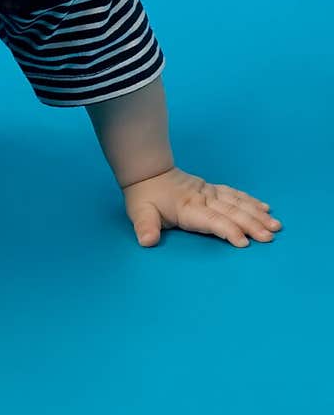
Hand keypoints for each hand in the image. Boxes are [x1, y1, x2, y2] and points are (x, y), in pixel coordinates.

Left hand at [122, 166, 282, 247]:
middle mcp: (203, 199)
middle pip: (231, 212)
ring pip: (237, 203)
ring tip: (275, 225)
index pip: (212, 220)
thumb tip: (147, 241)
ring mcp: (209, 193)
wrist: (148, 172)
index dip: (228, 230)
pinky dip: (251, 201)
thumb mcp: (139, 213)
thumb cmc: (145, 197)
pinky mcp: (212, 189)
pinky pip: (235, 194)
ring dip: (257, 214)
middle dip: (252, 224)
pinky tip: (265, 208)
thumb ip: (145, 227)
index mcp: (187, 208)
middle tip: (270, 237)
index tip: (244, 242)